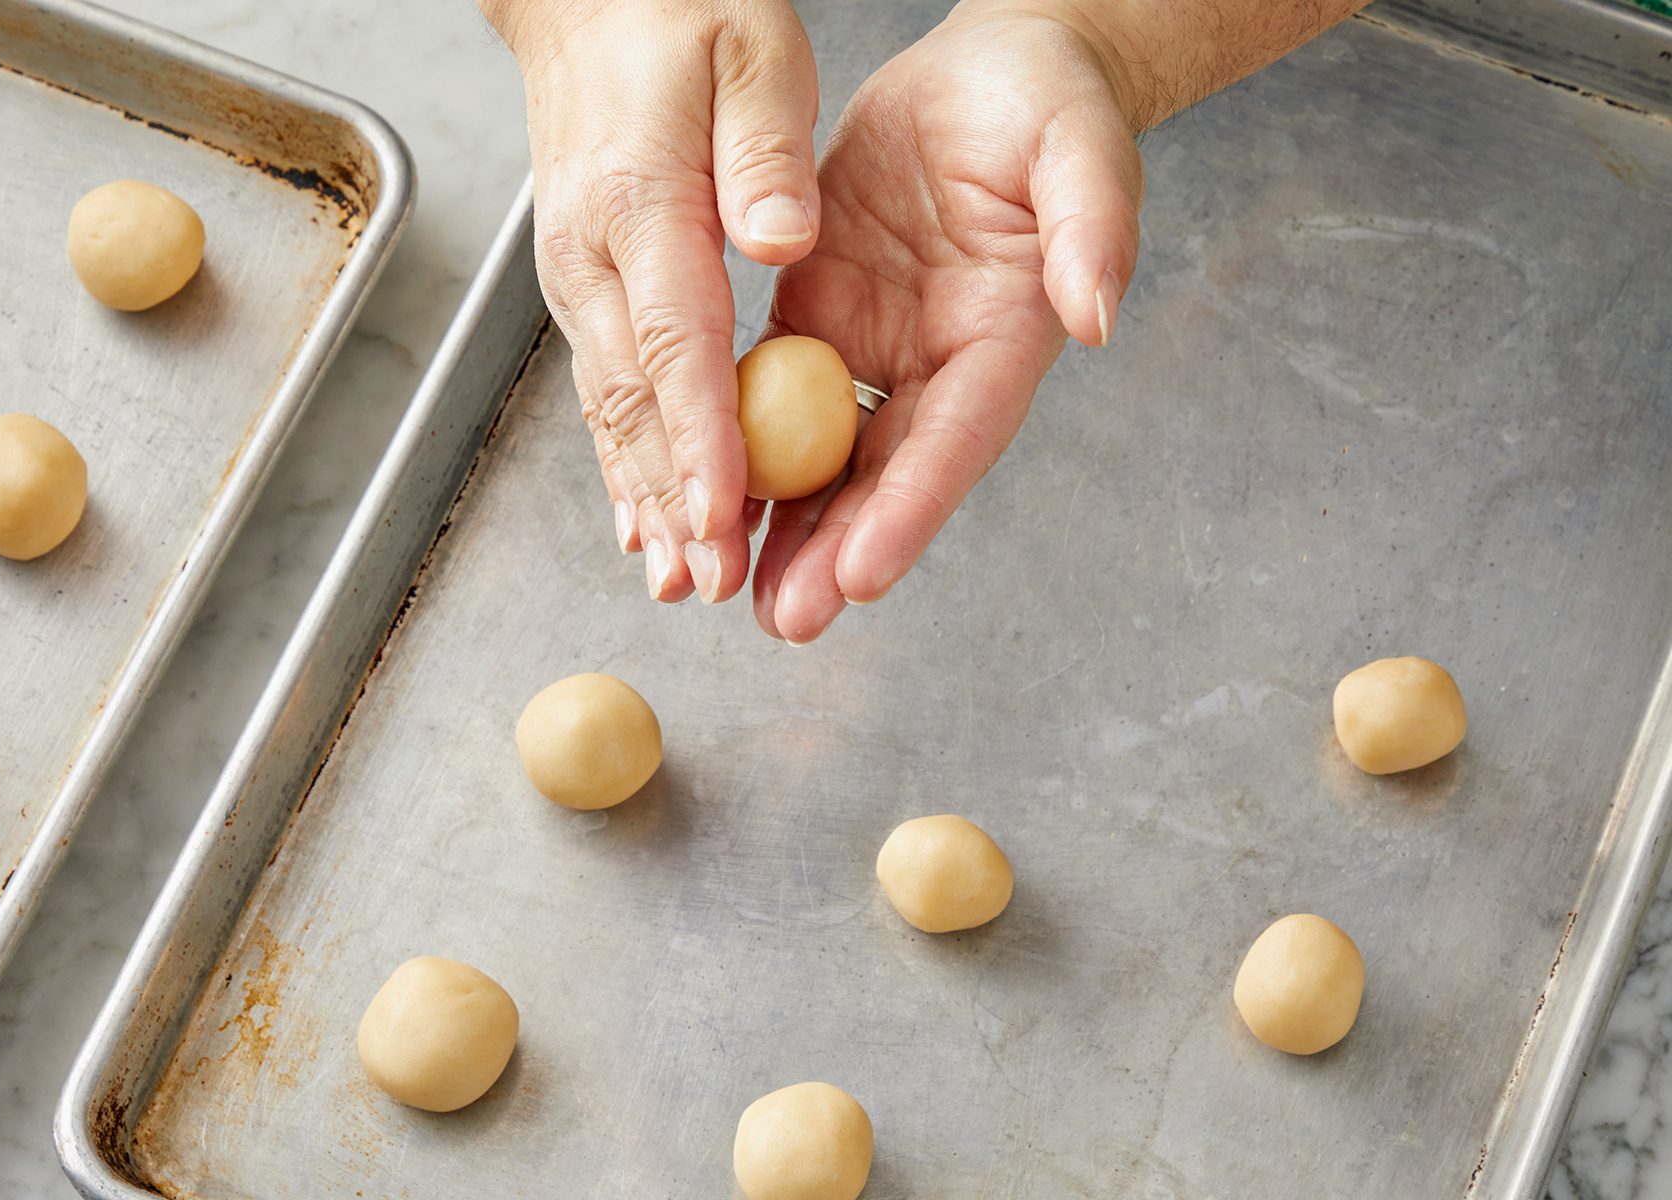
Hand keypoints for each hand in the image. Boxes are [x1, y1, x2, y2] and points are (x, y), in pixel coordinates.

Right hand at [482, 0, 818, 602]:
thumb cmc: (676, 12)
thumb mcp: (750, 50)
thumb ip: (765, 151)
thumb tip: (783, 241)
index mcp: (639, 201)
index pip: (675, 342)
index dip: (702, 438)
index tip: (726, 514)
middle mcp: (592, 255)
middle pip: (634, 402)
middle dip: (674, 501)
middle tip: (711, 583)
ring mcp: (578, 276)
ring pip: (610, 410)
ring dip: (644, 500)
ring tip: (677, 580)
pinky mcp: (585, 284)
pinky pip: (604, 389)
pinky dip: (625, 460)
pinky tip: (642, 517)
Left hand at [750, 2, 1144, 641]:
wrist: (994, 77)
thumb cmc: (1050, 110)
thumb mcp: (1082, 152)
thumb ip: (1092, 229)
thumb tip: (1095, 316)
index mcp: (1004, 337)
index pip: (955, 438)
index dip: (910, 508)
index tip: (862, 571)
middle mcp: (939, 362)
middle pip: (884, 474)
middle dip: (835, 551)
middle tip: (788, 617)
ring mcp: (877, 346)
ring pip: (823, 452)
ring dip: (783, 524)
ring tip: (735, 588)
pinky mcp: (822, 314)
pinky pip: (771, 389)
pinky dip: (739, 444)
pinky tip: (704, 495)